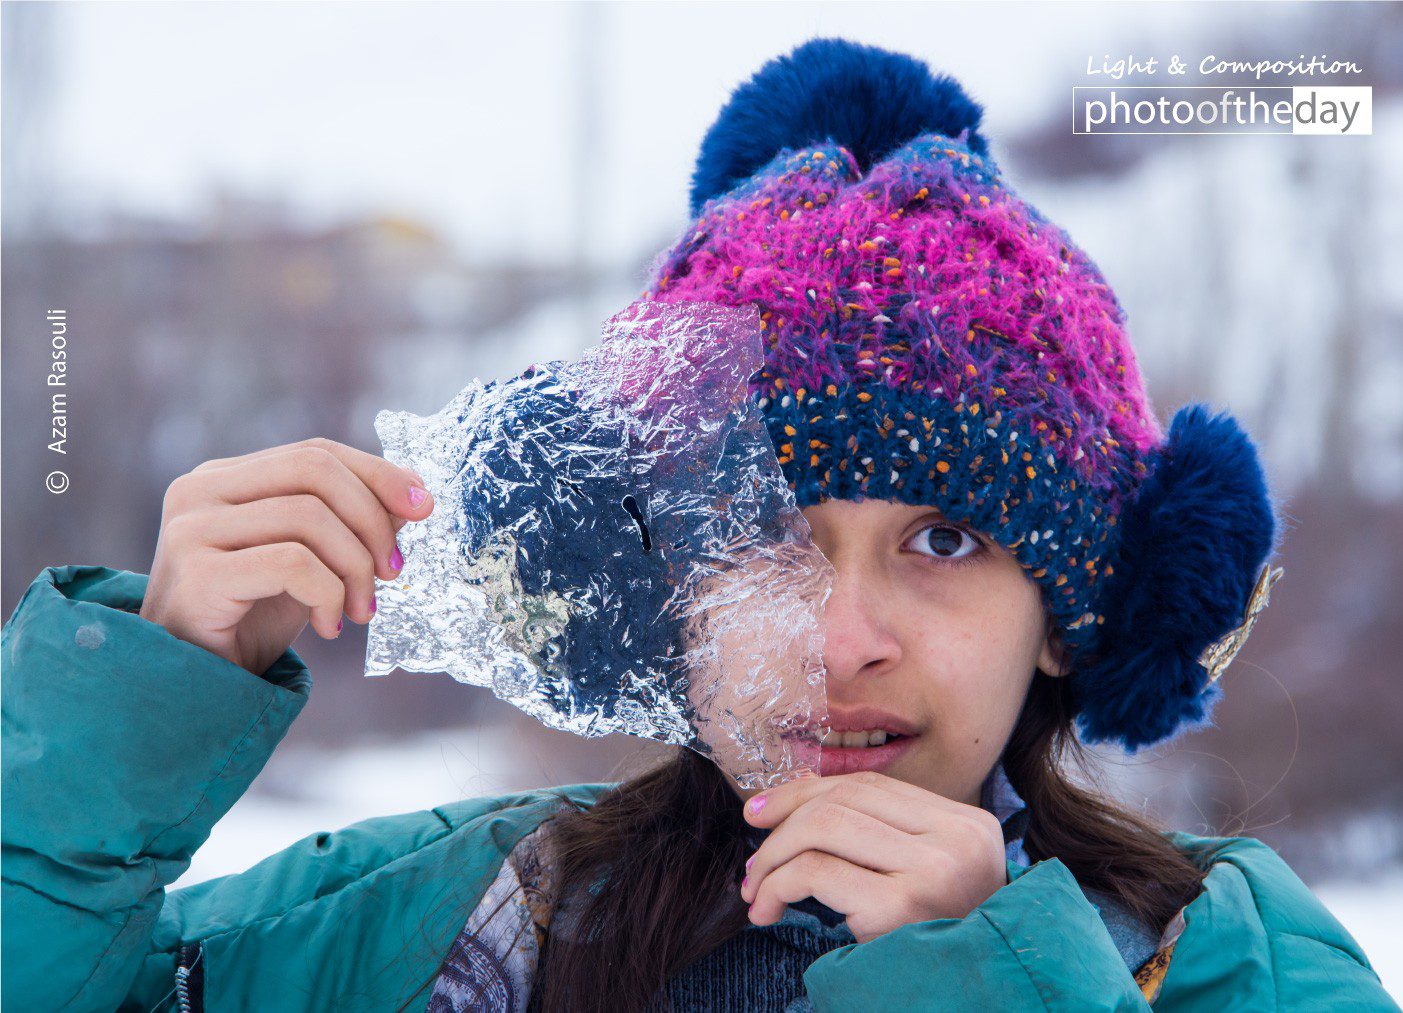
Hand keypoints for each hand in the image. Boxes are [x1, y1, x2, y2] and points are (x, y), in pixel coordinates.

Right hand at [140, 437, 433, 675]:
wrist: (194, 685)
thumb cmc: (250, 620)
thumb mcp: (310, 562)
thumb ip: (349, 523)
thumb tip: (412, 495)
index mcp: (224, 478)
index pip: (315, 453)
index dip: (377, 474)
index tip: (424, 507)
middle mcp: (199, 491)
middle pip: (315, 470)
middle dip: (372, 519)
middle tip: (393, 572)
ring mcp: (192, 529)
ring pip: (310, 516)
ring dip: (355, 568)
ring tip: (360, 610)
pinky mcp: (198, 572)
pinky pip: (293, 563)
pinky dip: (328, 594)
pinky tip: (328, 626)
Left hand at [739, 771, 1007, 943]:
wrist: (966, 1011)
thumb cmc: (934, 949)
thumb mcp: (924, 881)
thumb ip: (878, 837)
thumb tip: (793, 797)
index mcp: (967, 826)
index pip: (870, 785)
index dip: (805, 792)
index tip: (762, 811)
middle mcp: (959, 839)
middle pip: (844, 797)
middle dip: (782, 820)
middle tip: (752, 860)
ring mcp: (934, 870)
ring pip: (823, 825)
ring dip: (772, 855)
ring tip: (755, 888)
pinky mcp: (901, 906)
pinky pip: (815, 871)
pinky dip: (776, 885)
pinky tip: (766, 910)